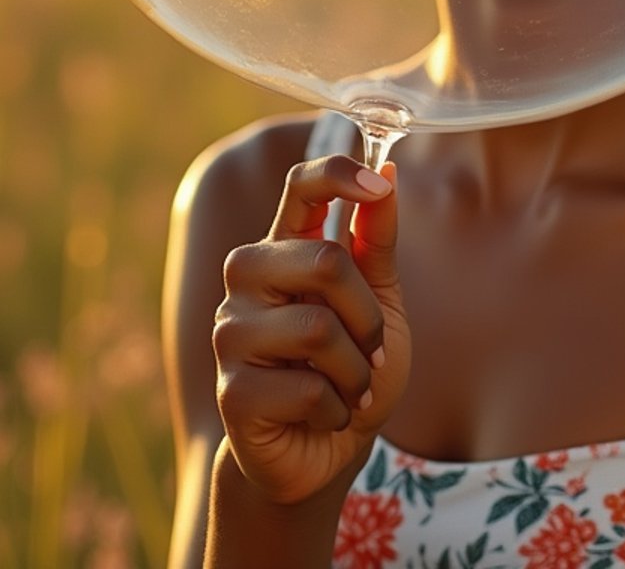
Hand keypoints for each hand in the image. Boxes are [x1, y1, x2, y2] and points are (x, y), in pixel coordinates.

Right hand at [212, 154, 410, 505]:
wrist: (325, 455)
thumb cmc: (352, 369)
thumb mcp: (379, 301)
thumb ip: (376, 242)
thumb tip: (390, 172)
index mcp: (284, 248)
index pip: (299, 186)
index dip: (339, 175)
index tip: (380, 185)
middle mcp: (248, 280)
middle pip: (325, 261)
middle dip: (367, 315)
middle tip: (370, 350)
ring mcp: (231, 333)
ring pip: (318, 328)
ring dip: (356, 370)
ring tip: (349, 387)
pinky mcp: (231, 391)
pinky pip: (309, 389)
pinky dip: (337, 409)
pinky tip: (323, 415)